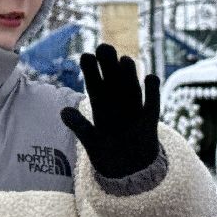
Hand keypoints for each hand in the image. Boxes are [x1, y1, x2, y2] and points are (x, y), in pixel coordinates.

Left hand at [60, 44, 161, 179]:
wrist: (130, 170)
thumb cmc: (108, 153)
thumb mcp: (90, 141)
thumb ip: (79, 126)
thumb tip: (63, 111)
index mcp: (102, 107)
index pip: (95, 86)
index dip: (91, 72)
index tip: (86, 55)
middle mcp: (118, 104)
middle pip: (114, 81)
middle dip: (109, 65)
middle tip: (104, 46)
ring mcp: (134, 110)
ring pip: (131, 88)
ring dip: (129, 75)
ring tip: (124, 59)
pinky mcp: (150, 119)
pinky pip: (152, 103)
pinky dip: (153, 90)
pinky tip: (150, 77)